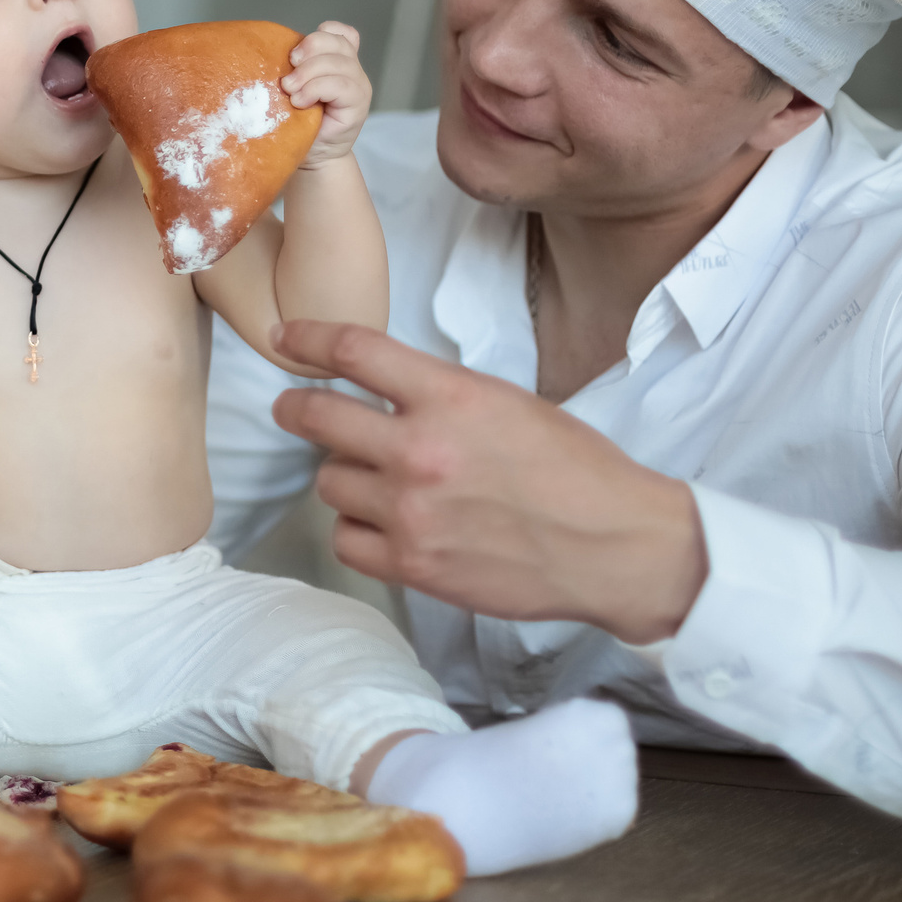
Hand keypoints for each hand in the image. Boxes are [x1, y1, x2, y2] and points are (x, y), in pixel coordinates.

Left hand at [268, 320, 707, 643]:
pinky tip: (385, 525)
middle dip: (298, 409)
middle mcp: (421, 450)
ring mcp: (411, 511)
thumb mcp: (507, 404)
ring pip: (328, 481)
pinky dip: (358, 530)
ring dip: (345, 477)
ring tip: (378, 481)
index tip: (285, 337)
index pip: (353, 351)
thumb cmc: (574, 471)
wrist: (615, 546)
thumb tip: (382, 391)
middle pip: (317, 417)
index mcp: (451, 398)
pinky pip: (345, 539)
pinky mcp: (412, 564)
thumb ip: (439, 395)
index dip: (307, 339)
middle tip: (295, 410)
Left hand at [284, 21, 368, 164]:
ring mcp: (359, 86)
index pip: (340, 33)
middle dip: (308, 51)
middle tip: (287, 76)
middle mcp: (353, 70)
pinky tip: (300, 102)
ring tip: (290, 91)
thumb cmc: (298, 122)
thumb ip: (295, 68)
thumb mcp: (295, 87)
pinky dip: (315, 89)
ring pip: (338, 62)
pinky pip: (340, 85)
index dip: (320, 35)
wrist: (311, 157)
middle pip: (337, 42)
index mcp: (339, 61)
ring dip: (307, 74)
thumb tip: (268, 52)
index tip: (294, 55)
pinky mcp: (358, 104)